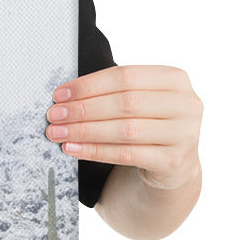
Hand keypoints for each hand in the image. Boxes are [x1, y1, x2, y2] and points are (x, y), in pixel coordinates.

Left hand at [45, 65, 202, 190]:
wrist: (173, 163)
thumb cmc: (147, 123)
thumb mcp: (139, 101)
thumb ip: (112, 92)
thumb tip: (64, 97)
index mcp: (175, 79)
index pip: (126, 76)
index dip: (89, 85)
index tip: (59, 94)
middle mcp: (186, 104)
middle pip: (125, 103)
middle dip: (83, 109)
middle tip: (54, 115)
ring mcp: (185, 134)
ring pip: (125, 130)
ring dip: (84, 131)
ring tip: (57, 133)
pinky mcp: (174, 161)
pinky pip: (126, 154)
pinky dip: (94, 151)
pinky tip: (72, 149)